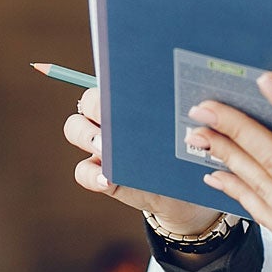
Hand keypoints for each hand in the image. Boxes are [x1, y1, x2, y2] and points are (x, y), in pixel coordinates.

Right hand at [65, 86, 222, 233]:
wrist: (184, 194)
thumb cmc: (188, 153)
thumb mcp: (189, 127)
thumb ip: (185, 107)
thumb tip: (195, 94)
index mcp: (131, 101)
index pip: (110, 78)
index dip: (109, 77)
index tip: (119, 81)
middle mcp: (110, 119)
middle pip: (88, 101)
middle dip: (97, 106)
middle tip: (114, 118)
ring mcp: (101, 148)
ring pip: (75, 129)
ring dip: (87, 135)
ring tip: (106, 147)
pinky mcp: (100, 177)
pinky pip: (83, 171)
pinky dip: (93, 175)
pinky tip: (109, 179)